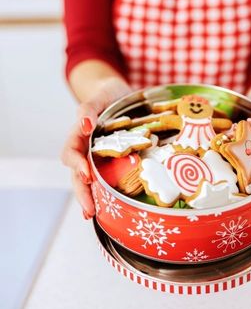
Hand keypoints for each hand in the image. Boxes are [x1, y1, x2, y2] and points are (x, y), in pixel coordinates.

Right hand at [61, 78, 131, 219]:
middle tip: (89, 210)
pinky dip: (106, 192)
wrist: (120, 94)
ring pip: (90, 180)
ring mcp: (98, 156)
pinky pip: (106, 177)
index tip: (87, 175)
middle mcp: (86, 148)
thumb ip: (89, 108)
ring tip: (95, 215)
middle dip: (82, 192)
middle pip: (78, 174)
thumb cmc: (108, 94)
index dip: (76, 165)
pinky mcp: (111, 160)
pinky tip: (111, 205)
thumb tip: (85, 125)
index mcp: (80, 134)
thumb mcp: (101, 95)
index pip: (71, 153)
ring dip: (91, 197)